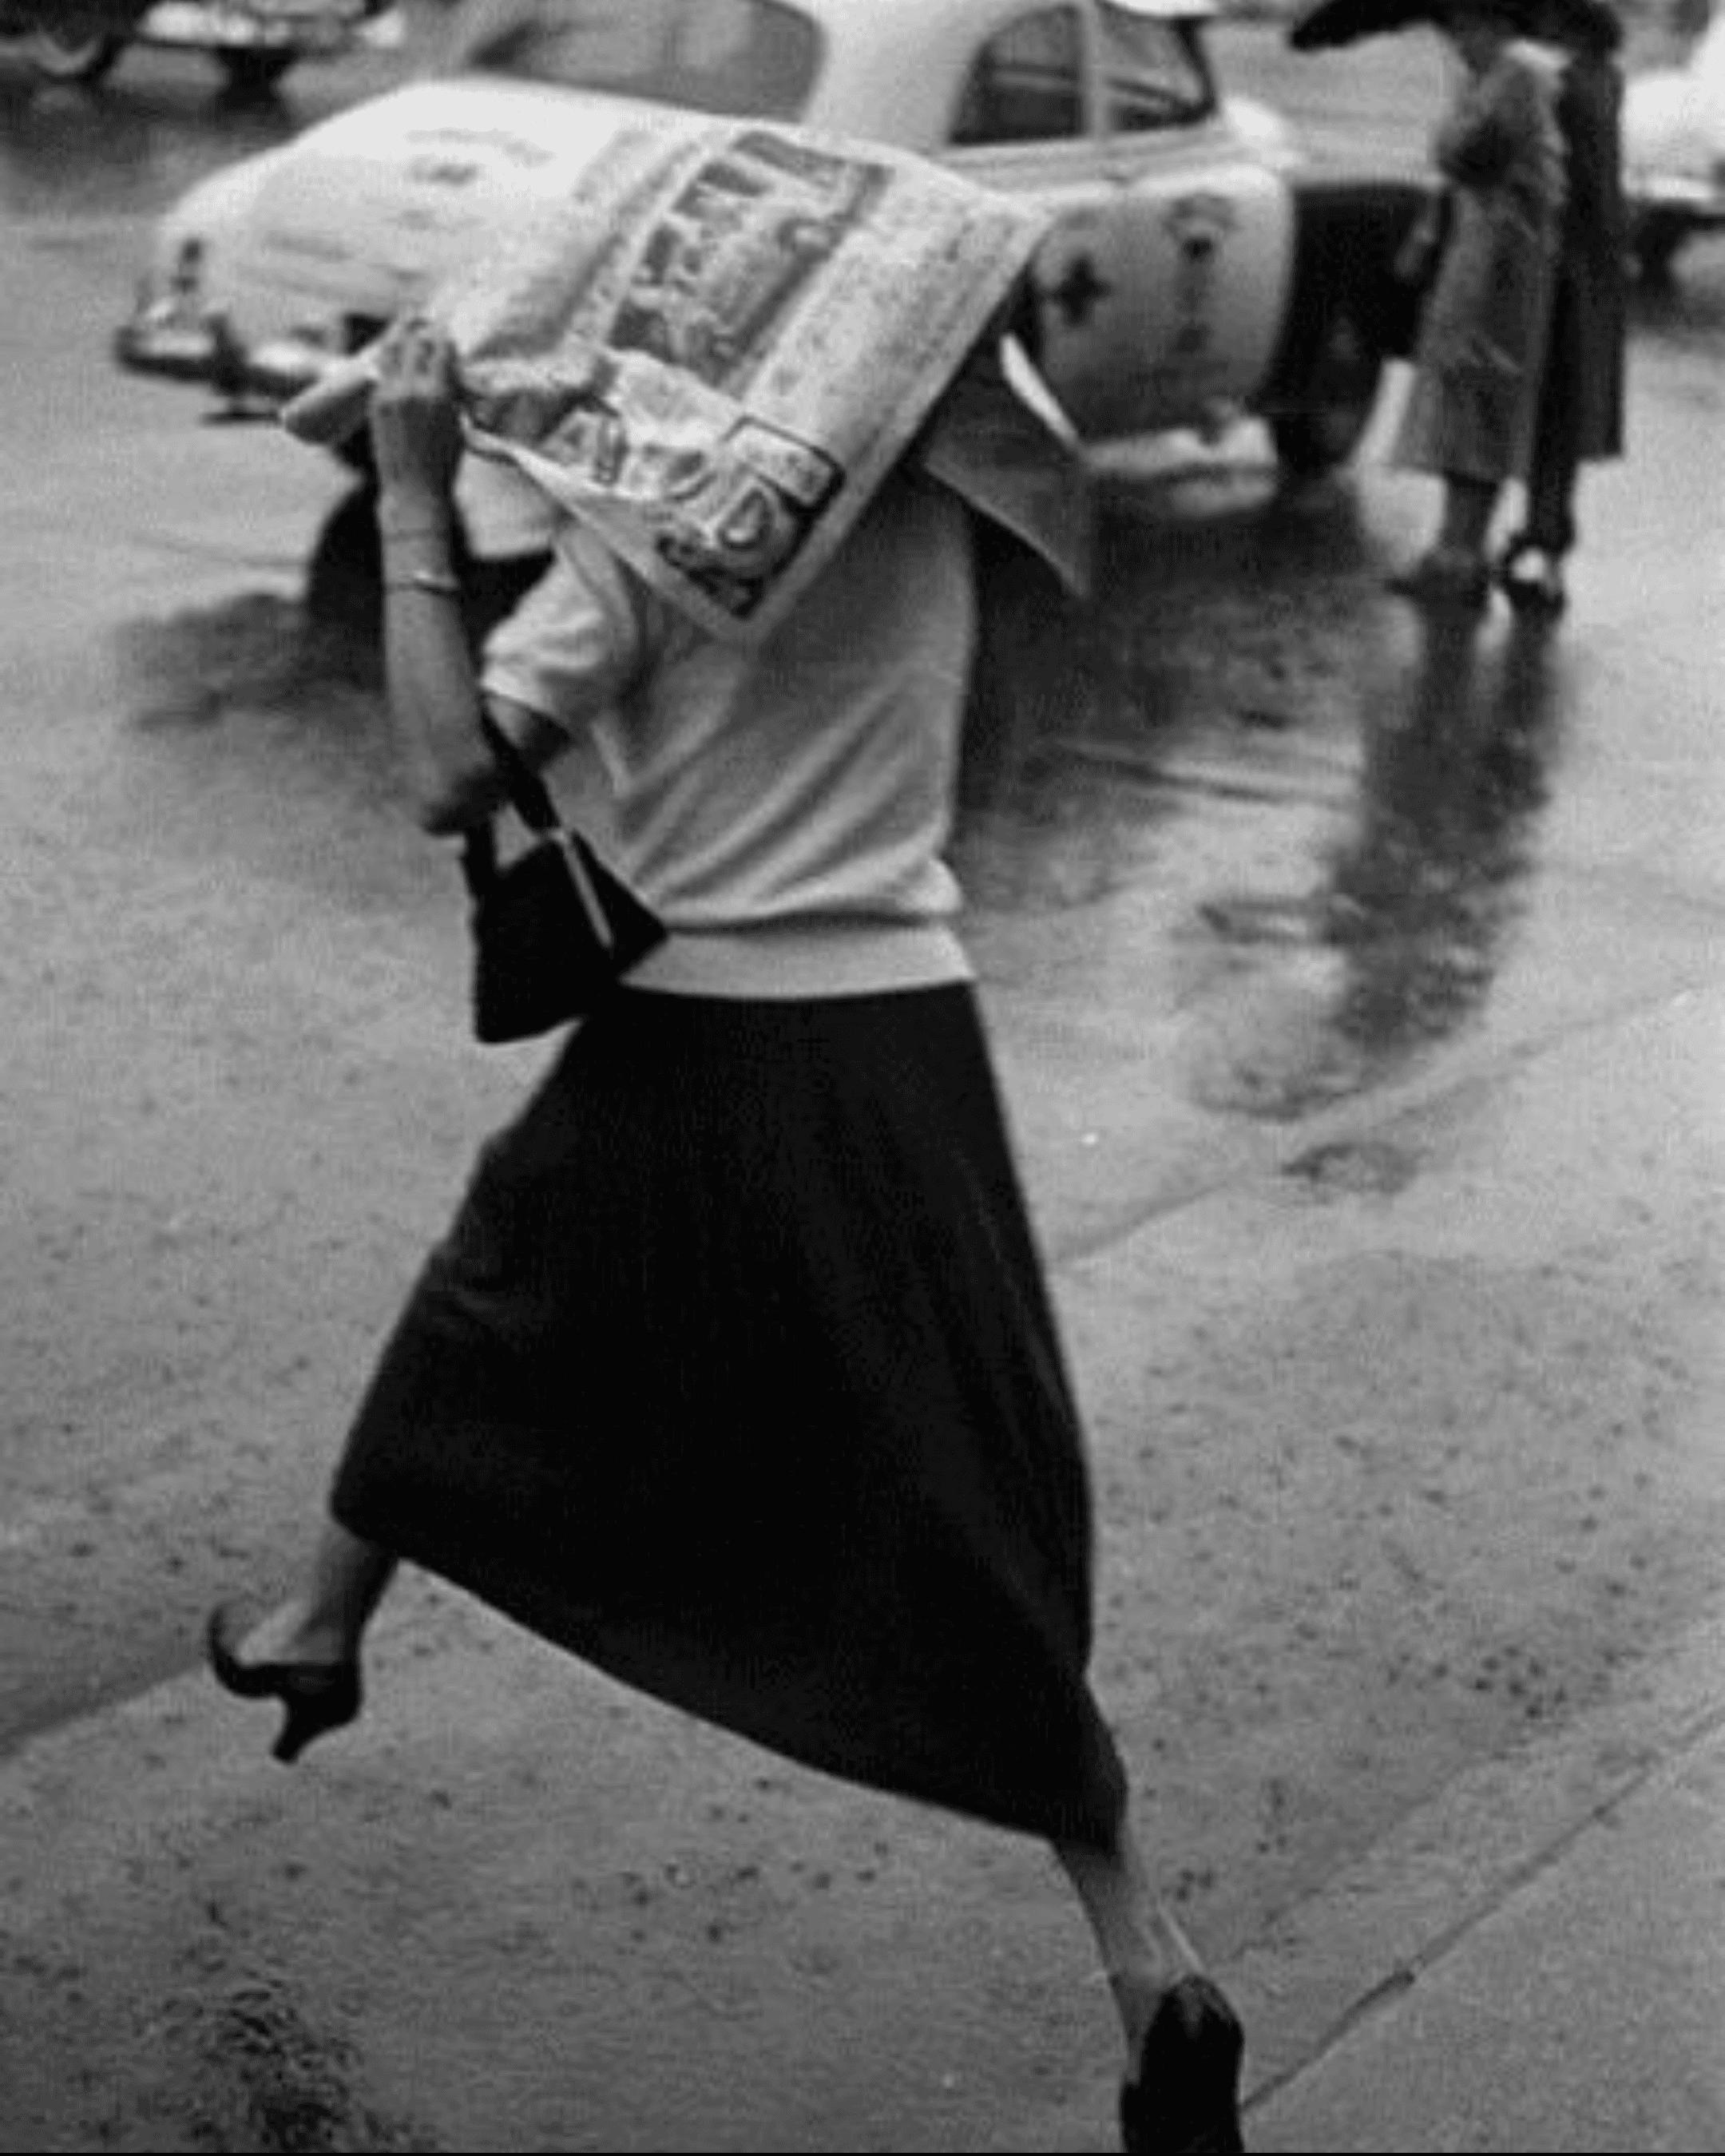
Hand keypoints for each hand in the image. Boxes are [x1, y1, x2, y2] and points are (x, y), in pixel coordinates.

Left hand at [369, 314, 464, 513]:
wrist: (412, 490)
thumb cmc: (443, 465)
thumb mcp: (457, 427)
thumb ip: (452, 395)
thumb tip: (449, 372)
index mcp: (438, 395)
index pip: (441, 351)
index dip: (445, 340)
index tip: (448, 335)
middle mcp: (411, 389)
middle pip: (416, 344)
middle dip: (423, 332)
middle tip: (427, 322)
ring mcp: (390, 394)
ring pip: (392, 349)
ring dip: (400, 334)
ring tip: (405, 322)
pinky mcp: (376, 403)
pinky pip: (382, 369)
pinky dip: (390, 357)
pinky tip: (394, 351)